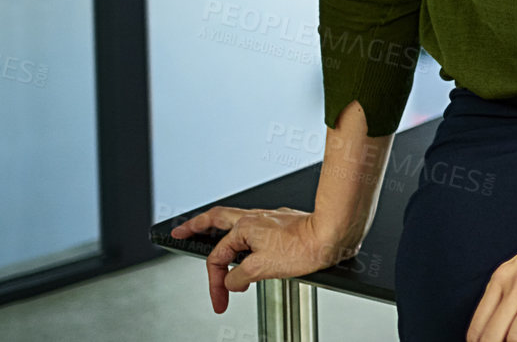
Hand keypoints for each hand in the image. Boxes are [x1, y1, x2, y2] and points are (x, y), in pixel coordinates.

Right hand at [169, 205, 357, 314]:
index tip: (220, 300)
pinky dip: (244, 236)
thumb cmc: (305, 246)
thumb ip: (240, 277)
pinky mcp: (283, 223)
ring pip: (236, 220)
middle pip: (217, 219)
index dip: (215, 282)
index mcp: (246, 227)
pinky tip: (248, 246)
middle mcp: (256, 218)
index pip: (218, 257)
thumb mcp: (263, 268)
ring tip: (208, 236)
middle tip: (180, 232)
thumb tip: (233, 281)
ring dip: (219, 229)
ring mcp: (270, 219)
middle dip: (195, 226)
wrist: (334, 234)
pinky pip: (255, 228)